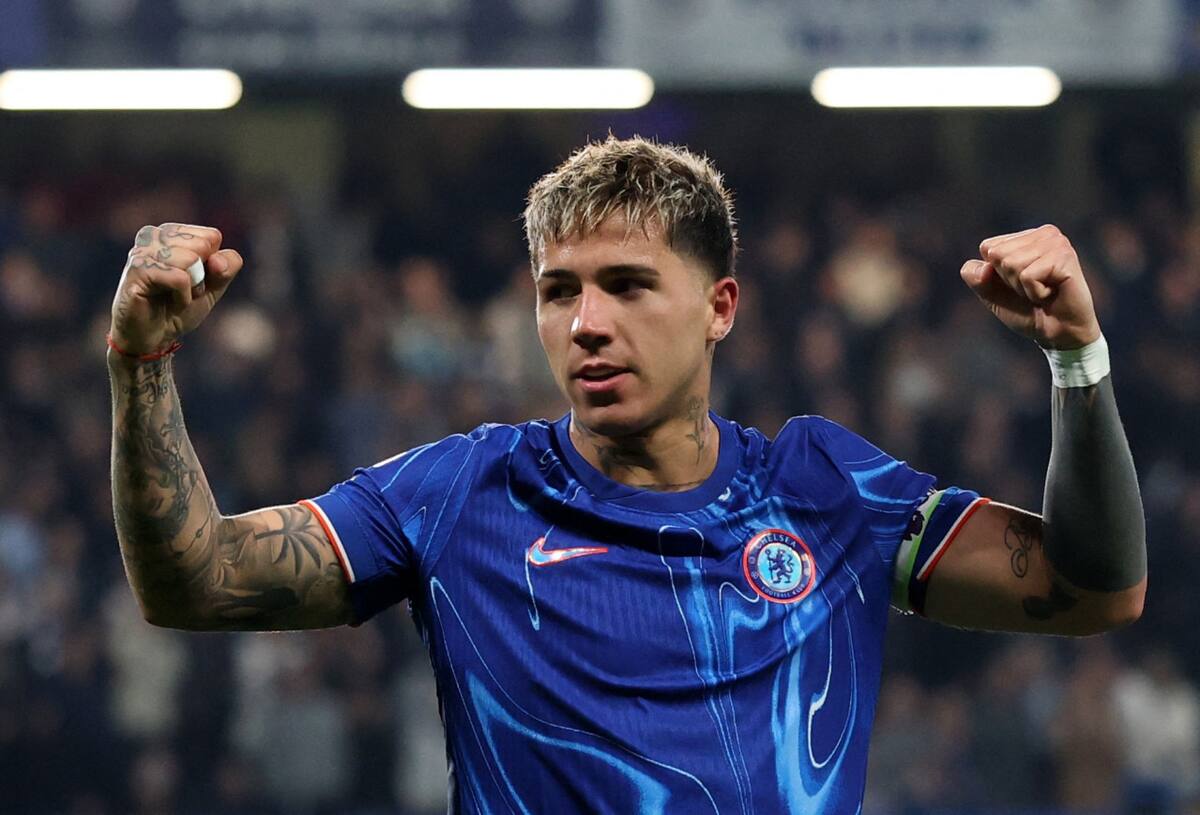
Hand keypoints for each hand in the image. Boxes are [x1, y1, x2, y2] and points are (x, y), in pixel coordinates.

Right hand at [109, 223, 243, 355]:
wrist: (153, 338)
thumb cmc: (179, 307)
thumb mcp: (214, 286)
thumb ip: (227, 267)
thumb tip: (218, 259)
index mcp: (171, 232)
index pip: (212, 236)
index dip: (212, 265)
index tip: (194, 280)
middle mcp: (153, 235)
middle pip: (203, 245)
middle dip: (201, 275)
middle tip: (183, 290)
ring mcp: (142, 251)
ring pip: (190, 260)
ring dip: (191, 287)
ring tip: (173, 296)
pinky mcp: (137, 270)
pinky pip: (180, 278)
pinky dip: (183, 296)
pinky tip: (168, 302)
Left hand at [960, 225, 1101, 349]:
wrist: (1058, 334)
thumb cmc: (1027, 311)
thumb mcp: (992, 294)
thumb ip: (976, 277)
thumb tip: (984, 267)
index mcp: (1026, 237)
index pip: (988, 247)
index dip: (995, 274)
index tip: (1019, 284)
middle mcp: (1044, 234)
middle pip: (997, 254)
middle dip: (1009, 280)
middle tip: (1033, 289)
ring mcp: (1057, 242)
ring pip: (1011, 264)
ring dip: (1022, 287)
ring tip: (1043, 291)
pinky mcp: (1065, 256)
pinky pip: (1028, 276)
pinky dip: (1035, 292)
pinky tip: (1051, 293)